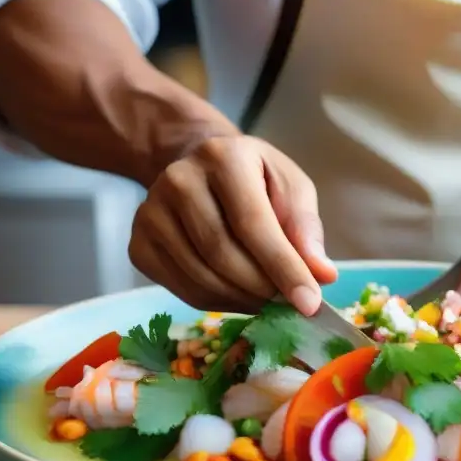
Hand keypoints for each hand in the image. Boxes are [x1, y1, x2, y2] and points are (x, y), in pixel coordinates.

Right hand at [129, 136, 337, 314]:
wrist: (197, 167)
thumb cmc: (254, 178)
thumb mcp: (289, 186)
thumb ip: (306, 227)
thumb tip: (322, 274)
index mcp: (222, 157)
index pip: (253, 224)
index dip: (283, 268)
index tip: (310, 303)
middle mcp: (178, 180)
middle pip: (223, 254)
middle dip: (263, 289)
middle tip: (290, 304)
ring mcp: (150, 213)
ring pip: (201, 277)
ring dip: (243, 300)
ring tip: (268, 300)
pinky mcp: (138, 244)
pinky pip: (182, 289)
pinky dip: (217, 303)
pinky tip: (239, 295)